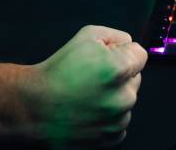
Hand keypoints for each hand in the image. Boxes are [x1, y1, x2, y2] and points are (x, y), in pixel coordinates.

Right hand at [29, 25, 147, 147]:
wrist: (34, 107)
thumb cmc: (57, 72)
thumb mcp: (86, 36)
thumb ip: (116, 37)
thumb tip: (128, 46)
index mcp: (119, 69)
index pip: (140, 55)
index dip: (122, 53)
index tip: (107, 59)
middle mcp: (124, 97)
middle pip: (135, 79)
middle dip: (119, 76)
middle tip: (93, 78)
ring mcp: (118, 121)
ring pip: (127, 102)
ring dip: (114, 98)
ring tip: (87, 95)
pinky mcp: (111, 139)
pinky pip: (120, 123)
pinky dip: (108, 118)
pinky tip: (88, 111)